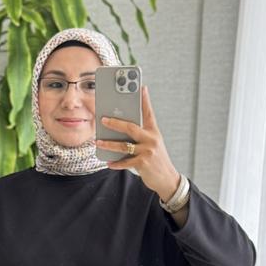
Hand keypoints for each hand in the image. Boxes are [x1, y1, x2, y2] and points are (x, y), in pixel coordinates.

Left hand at [95, 85, 181, 200]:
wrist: (167, 178)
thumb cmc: (156, 159)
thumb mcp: (153, 144)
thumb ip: (141, 135)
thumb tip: (121, 128)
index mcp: (154, 132)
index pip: (148, 113)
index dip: (145, 100)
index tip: (141, 87)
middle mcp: (151, 139)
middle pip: (131, 127)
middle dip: (115, 122)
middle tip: (103, 119)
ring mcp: (147, 151)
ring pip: (124, 146)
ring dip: (109, 144)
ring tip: (98, 142)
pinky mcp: (143, 164)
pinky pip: (125, 162)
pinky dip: (116, 163)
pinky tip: (109, 163)